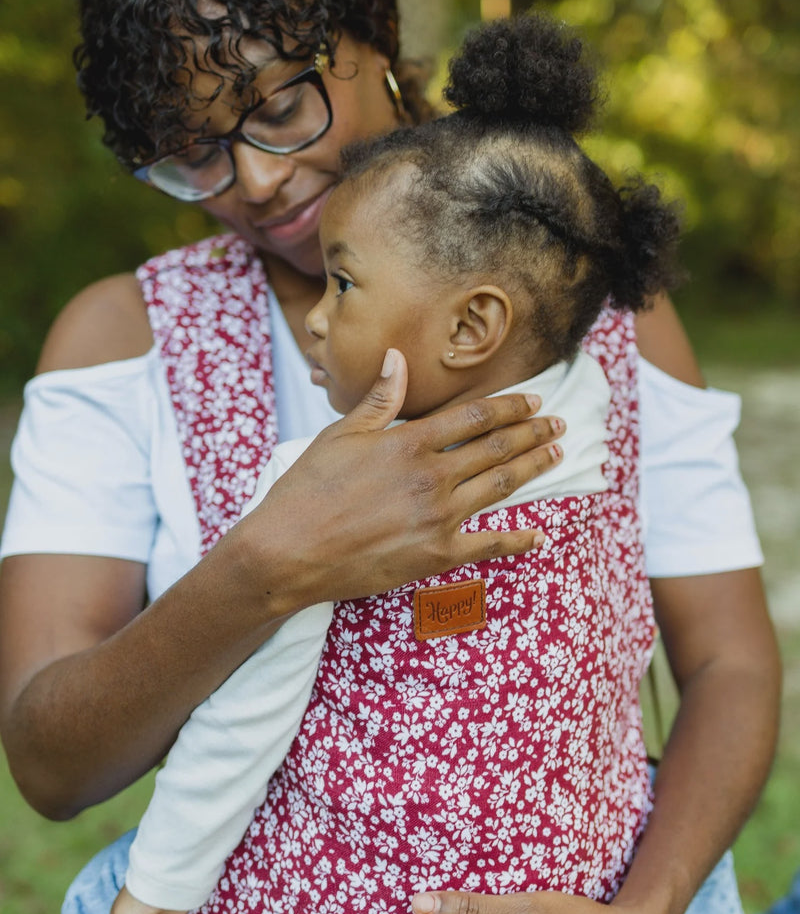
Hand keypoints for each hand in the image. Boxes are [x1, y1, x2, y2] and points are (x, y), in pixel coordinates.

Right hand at [244, 349, 564, 610]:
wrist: (287, 552)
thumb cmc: (307, 491)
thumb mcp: (339, 435)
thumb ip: (379, 400)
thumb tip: (398, 358)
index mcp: (410, 443)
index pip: (474, 416)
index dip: (509, 405)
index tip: (533, 399)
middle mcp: (432, 477)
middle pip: (496, 448)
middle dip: (532, 432)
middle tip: (559, 423)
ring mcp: (438, 518)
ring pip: (500, 486)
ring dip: (533, 468)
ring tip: (556, 454)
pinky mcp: (436, 555)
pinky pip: (489, 545)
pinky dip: (518, 540)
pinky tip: (540, 535)